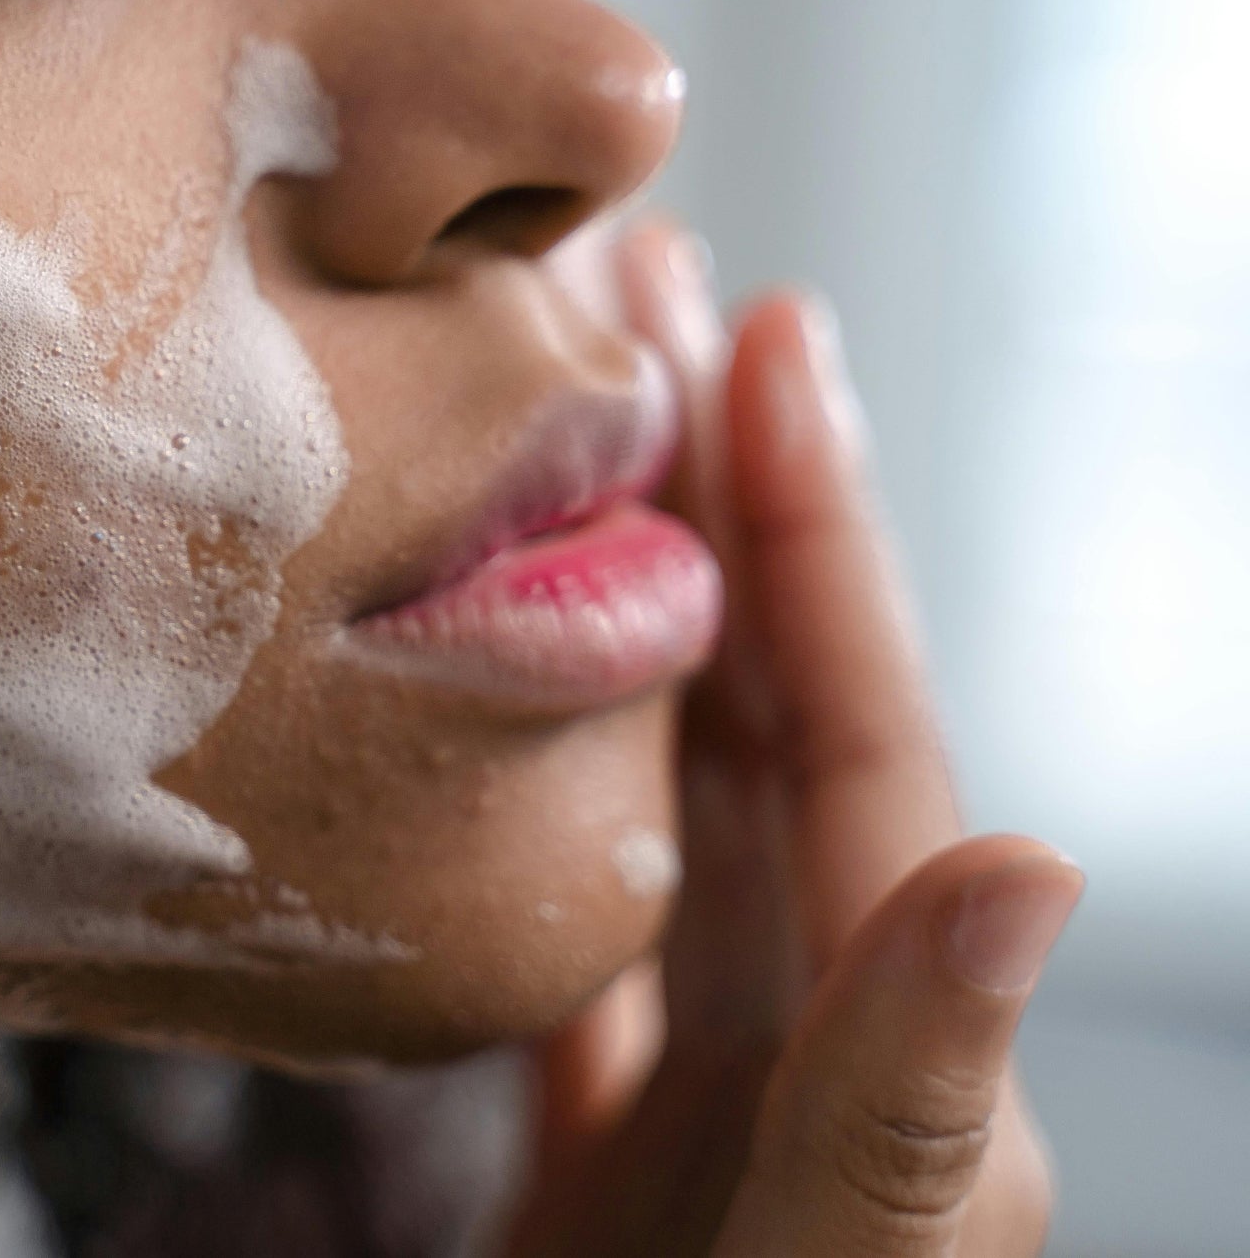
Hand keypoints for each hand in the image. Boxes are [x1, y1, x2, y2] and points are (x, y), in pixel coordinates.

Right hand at [505, 224, 1081, 1256]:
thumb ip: (914, 1113)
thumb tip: (1010, 852)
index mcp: (911, 1073)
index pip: (858, 746)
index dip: (813, 534)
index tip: (761, 330)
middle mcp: (827, 1061)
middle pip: (758, 733)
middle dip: (706, 515)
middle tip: (634, 310)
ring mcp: (709, 1111)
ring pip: (659, 815)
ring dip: (608, 631)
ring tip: (547, 450)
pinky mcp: (603, 1177)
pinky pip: (575, 950)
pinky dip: (530, 819)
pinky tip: (473, 725)